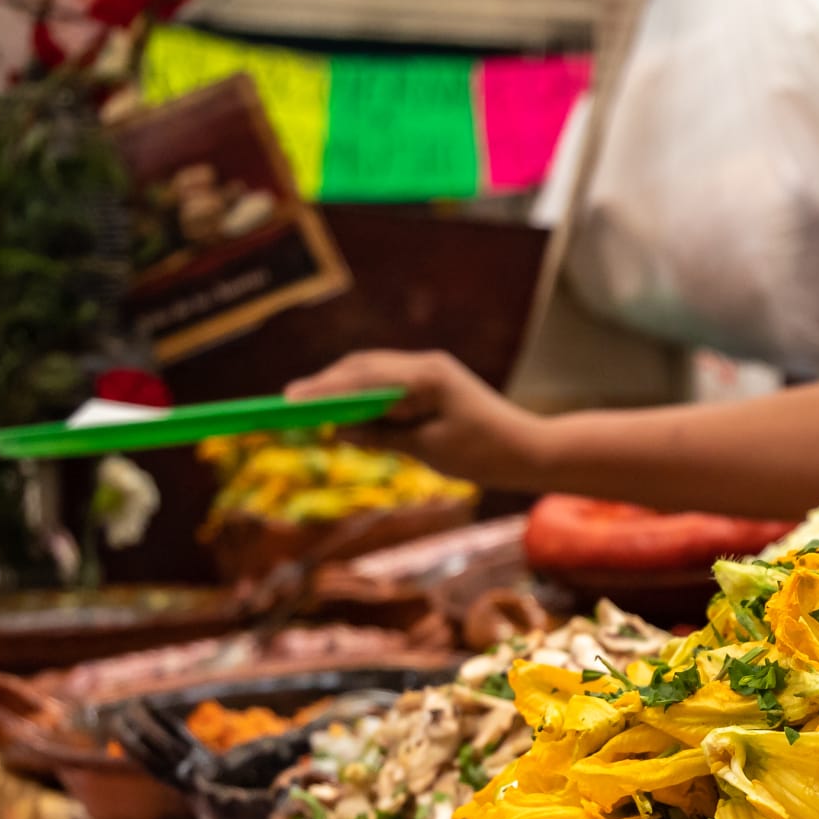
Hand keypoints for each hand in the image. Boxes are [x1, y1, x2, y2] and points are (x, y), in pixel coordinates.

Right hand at [285, 350, 549, 486]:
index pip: (363, 378)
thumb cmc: (483, 454)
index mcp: (425, 378)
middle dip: (326, 384)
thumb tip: (339, 429)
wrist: (528, 450)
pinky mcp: (432, 381)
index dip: (324, 389)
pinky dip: (364, 393)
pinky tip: (347, 410)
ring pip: (373, 370)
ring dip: (342, 386)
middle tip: (290, 402)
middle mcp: (425, 364)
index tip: (291, 400)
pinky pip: (388, 382)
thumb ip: (382, 436)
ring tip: (310, 404)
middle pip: (363, 367)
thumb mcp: (427, 450)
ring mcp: (429, 369)